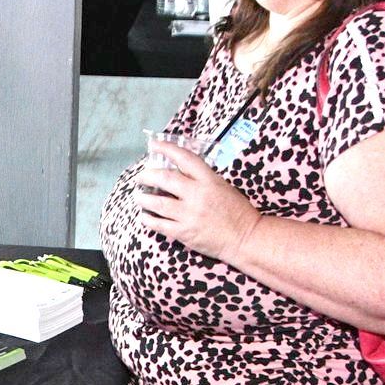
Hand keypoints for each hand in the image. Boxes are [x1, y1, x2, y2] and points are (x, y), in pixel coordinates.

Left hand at [134, 138, 260, 262]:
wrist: (246, 238)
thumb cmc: (237, 212)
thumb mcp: (223, 187)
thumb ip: (202, 179)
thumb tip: (179, 171)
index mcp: (209, 180)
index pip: (184, 158)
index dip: (166, 149)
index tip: (154, 145)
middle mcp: (197, 195)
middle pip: (165, 179)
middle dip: (148, 175)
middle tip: (141, 177)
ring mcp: (190, 214)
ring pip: (157, 203)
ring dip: (143, 198)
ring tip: (138, 196)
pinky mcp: (185, 233)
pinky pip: (159, 225)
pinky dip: (148, 219)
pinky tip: (144, 216)